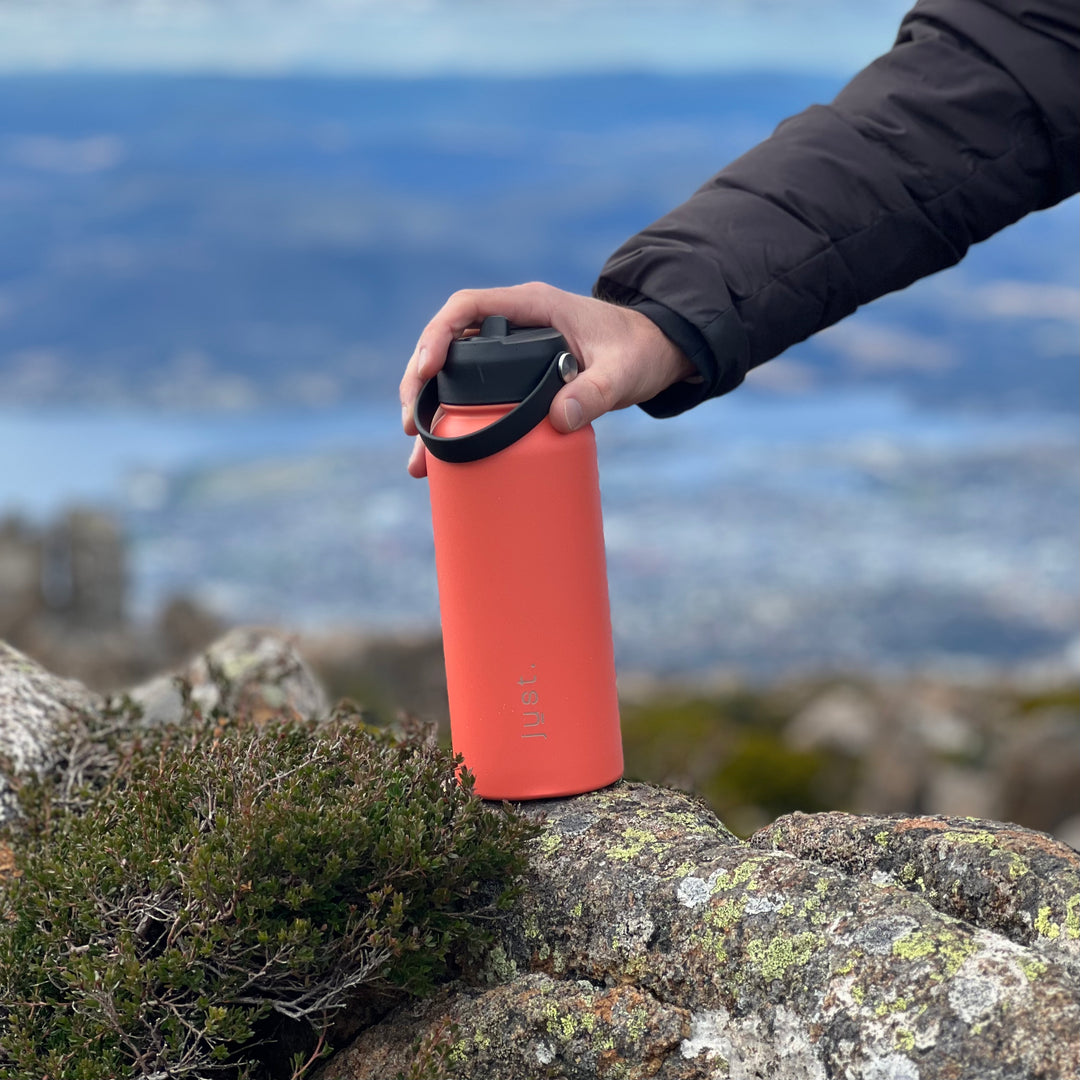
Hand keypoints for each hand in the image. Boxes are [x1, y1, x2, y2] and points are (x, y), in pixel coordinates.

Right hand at [399, 282, 695, 476]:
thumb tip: (560, 419)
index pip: (467, 307)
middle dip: (420, 385)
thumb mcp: (624, 372)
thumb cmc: (639, 352)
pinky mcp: (514, 377)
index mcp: (531, 306)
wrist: (654, 354)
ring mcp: (510, 350)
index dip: (437, 335)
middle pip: (447, 344)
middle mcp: (512, 323)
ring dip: (431, 412)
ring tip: (419, 461)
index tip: (425, 371)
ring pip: (453, 375)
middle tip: (411, 429)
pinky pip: (472, 394)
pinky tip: (442, 460)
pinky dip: (454, 424)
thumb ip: (598, 391)